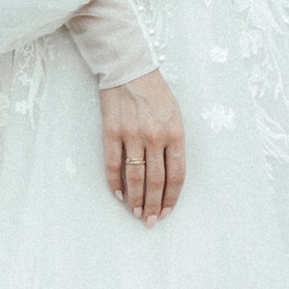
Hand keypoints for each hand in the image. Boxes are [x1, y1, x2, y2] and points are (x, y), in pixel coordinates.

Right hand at [99, 74, 185, 223]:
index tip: (166, 211)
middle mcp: (155, 136)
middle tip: (149, 221)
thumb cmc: (155, 92)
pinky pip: (112, 164)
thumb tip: (168, 175)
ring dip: (135, 199)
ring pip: (135, 177)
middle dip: (153, 205)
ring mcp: (132, 135)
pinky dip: (115, 183)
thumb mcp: (175, 115)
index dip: (172, 197)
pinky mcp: (111, 132)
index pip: (177, 175)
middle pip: (156, 181)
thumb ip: (173, 143)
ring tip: (135, 213)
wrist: (130, 68)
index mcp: (175, 133)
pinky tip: (118, 194)